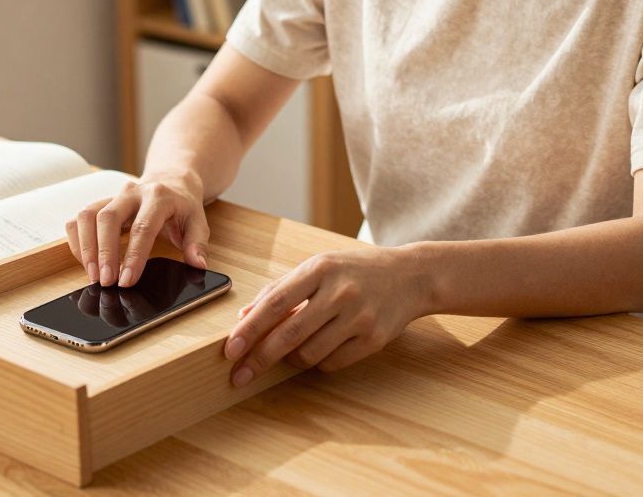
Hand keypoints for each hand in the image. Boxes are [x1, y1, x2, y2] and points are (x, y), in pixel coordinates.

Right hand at [65, 169, 208, 286]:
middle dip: (104, 252)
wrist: (170, 182)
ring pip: (88, 215)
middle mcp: (131, 192)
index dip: (133, 256)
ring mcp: (112, 196)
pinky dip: (78, 241)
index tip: (127, 281)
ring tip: (93, 276)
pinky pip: (79, 219)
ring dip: (86, 248)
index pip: (143, 227)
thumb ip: (198, 243)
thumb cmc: (182, 206)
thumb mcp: (198, 222)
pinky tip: (86, 262)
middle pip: (108, 218)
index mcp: (158, 196)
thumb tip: (197, 264)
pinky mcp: (99, 204)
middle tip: (105, 282)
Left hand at [224, 247, 425, 385]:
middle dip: (259, 358)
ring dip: (291, 359)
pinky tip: (321, 348)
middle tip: (239, 375)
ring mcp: (360, 316)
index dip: (250, 329)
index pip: (276, 303)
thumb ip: (281, 289)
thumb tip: (245, 316)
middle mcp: (340, 292)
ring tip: (290, 352)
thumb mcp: (319, 267)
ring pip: (310, 354)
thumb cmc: (356, 270)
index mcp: (320, 269)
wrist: (412, 275)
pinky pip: (333, 363)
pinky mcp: (374, 338)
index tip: (230, 349)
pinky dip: (318, 362)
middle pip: (290, 333)